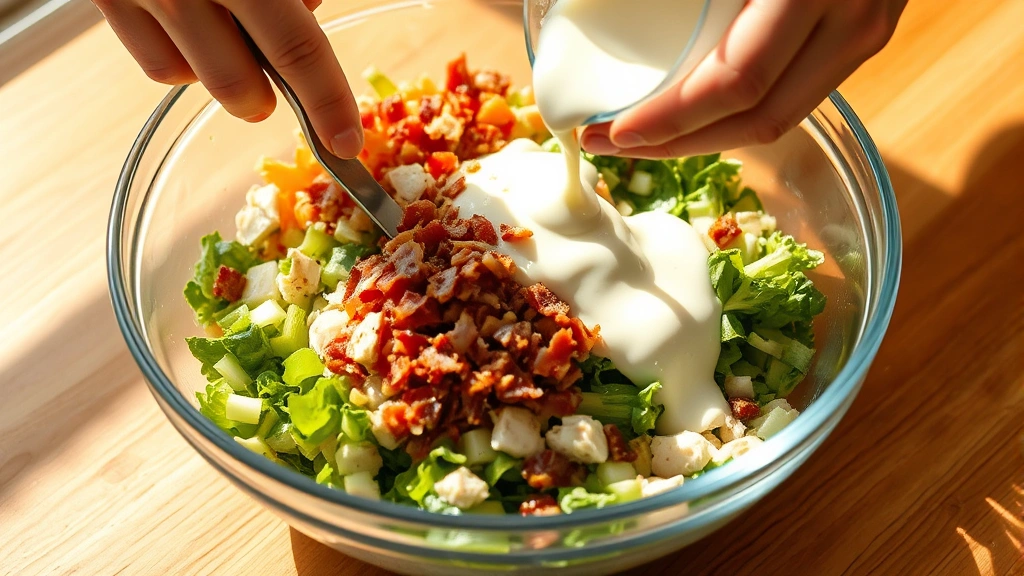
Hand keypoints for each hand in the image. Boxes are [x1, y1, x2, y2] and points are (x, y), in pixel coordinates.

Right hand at [93, 0, 362, 157]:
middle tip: (281, 88)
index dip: (327, 100)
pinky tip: (195, 24)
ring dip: (226, 75)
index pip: (296, 46)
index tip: (346, 140)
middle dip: (269, 97)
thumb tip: (307, 10)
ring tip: (234, 33)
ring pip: (193, 80)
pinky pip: (156, 63)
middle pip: (240, 86)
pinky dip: (185, 60)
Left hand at [580, 0, 907, 158]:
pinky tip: (693, 111)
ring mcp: (866, 34)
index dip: (670, 119)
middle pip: (757, 120)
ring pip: (779, 118)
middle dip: (677, 146)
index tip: (611, 131)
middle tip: (611, 147)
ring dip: (706, 138)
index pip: (735, 82)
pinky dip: (737, 112)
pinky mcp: (863, 37)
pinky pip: (794, 93)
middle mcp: (851, 21)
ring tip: (644, 138)